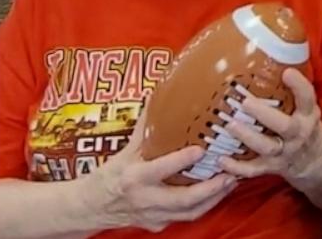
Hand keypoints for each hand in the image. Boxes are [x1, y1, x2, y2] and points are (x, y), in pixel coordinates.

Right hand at [81, 107, 238, 231]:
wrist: (91, 208)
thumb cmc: (107, 178)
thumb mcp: (124, 150)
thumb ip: (145, 128)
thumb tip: (159, 96)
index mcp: (134, 178)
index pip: (160, 170)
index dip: (181, 160)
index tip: (201, 148)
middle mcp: (145, 199)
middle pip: (183, 199)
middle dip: (210, 188)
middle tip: (229, 173)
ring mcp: (153, 216)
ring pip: (190, 212)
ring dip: (214, 198)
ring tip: (231, 181)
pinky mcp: (159, 225)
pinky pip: (186, 217)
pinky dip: (204, 205)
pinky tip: (218, 192)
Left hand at [219, 69, 321, 182]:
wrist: (316, 161)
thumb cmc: (304, 125)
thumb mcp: (307, 108)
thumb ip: (293, 91)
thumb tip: (270, 56)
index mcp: (307, 115)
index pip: (307, 98)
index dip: (299, 86)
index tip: (286, 72)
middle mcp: (298, 134)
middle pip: (284, 126)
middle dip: (264, 114)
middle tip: (245, 102)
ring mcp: (285, 152)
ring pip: (267, 147)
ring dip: (247, 137)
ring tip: (230, 125)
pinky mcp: (272, 167)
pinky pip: (254, 170)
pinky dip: (237, 167)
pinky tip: (221, 159)